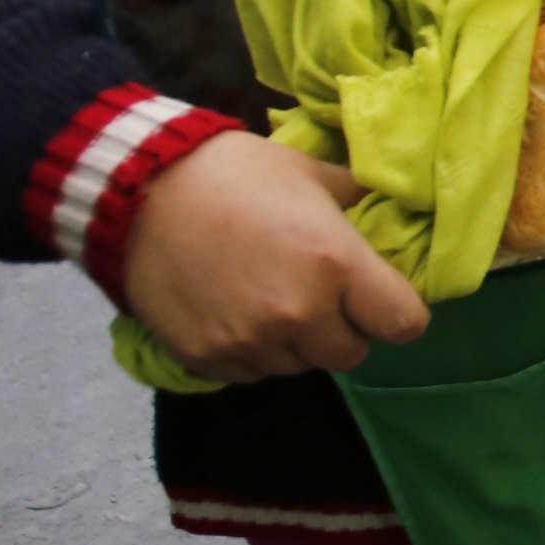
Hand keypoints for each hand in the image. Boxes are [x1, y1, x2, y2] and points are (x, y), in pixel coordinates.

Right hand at [119, 132, 428, 382]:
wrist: (139, 190)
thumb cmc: (235, 172)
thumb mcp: (309, 172)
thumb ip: (355, 197)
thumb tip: (385, 202)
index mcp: (336, 264)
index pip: (404, 324)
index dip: (397, 312)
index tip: (380, 299)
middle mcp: (299, 312)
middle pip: (352, 354)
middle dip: (344, 329)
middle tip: (320, 295)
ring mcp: (251, 341)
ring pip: (300, 366)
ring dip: (296, 342)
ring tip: (269, 296)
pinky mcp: (208, 357)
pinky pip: (253, 372)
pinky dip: (252, 351)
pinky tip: (235, 310)